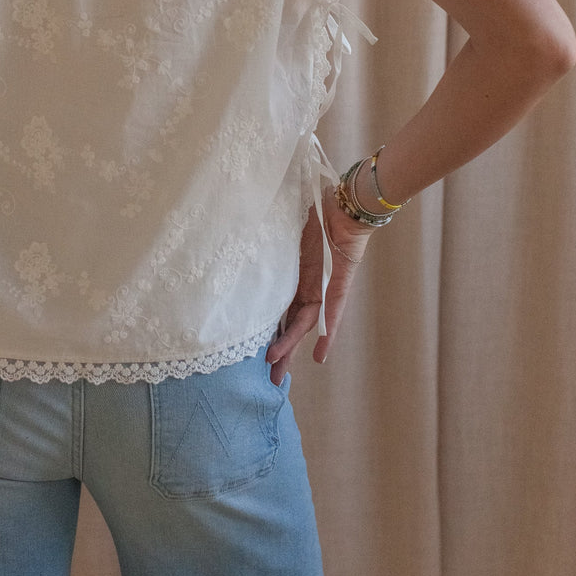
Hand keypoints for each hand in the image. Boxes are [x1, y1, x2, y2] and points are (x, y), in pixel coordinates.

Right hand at [266, 189, 372, 383]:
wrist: (342, 198)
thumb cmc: (309, 204)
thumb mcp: (280, 227)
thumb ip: (263, 236)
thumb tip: (233, 230)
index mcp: (291, 272)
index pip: (279, 307)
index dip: (270, 329)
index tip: (257, 351)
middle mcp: (306, 282)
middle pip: (291, 322)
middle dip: (280, 350)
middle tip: (269, 377)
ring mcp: (322, 282)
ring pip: (305, 321)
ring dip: (291, 344)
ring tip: (278, 367)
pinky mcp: (339, 278)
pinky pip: (332, 308)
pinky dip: (327, 332)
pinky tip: (319, 356)